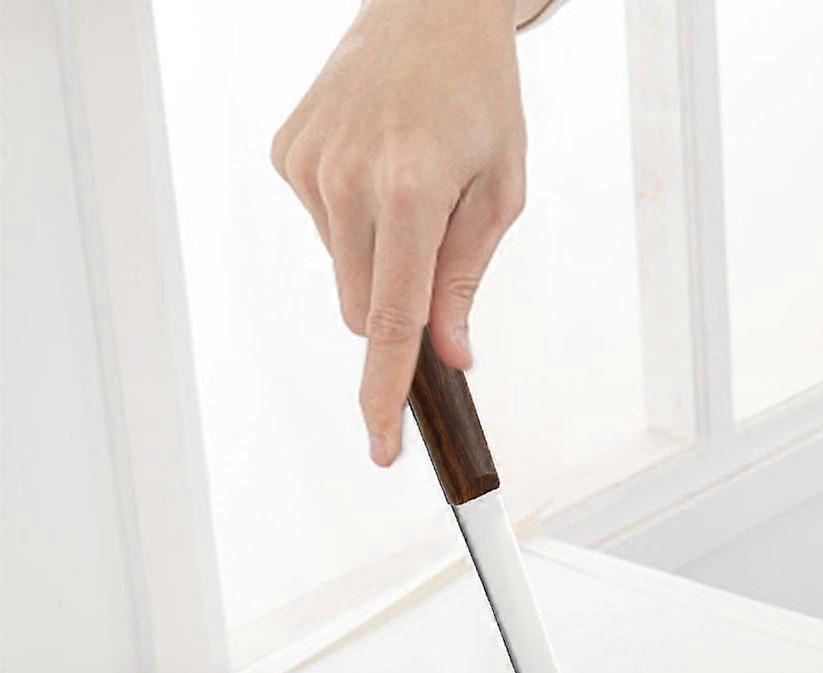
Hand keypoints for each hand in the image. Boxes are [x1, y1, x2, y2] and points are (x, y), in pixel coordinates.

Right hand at [271, 0, 525, 464]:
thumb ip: (466, 279)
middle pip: (362, 308)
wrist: (430, 10)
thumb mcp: (499, 192)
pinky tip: (378, 168)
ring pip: (344, 271)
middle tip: (436, 253)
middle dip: (398, 312)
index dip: (384, 392)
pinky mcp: (287, 153)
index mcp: (408, 192)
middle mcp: (346, 179)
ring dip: (380, 258)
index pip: (388, 322)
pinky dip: (355, 221)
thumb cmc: (479, 97)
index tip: (380, 444)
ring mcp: (308, 165)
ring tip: (411, 186)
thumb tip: (449, 354)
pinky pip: (325, 229)